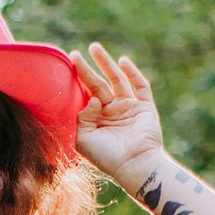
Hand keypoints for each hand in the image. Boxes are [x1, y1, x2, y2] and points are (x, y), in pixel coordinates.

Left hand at [69, 43, 163, 185]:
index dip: (79, 80)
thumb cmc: (107, 158)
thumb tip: (92, 99)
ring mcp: (129, 108)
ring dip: (106, 64)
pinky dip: (132, 73)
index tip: (69, 64)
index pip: (87, 95)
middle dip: (88, 69)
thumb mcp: (84, 140)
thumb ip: (82, 118)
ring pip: (117, 80)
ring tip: (94, 48)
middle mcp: (112, 112)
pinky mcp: (145, 107)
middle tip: (76, 54)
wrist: (134, 166)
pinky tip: (122, 62)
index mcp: (97, 120)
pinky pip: (140, 86)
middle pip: (99, 84)